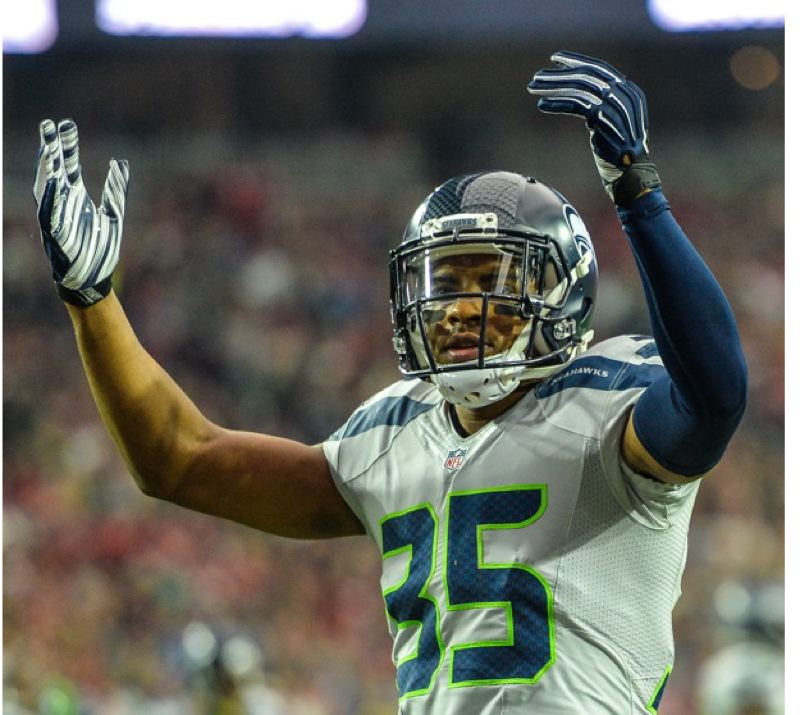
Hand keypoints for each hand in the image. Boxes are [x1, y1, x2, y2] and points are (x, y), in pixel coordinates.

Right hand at [33, 119, 129, 305]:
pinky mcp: (55, 235)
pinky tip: (53, 182)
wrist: (93, 280)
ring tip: (49, 149)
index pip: (68, 165)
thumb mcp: (113, 214)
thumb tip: (120, 162)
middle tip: (49, 124)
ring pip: (47, 189)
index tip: (64, 124)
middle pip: (54, 170)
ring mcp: (57, 218)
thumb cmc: (99, 249)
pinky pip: (50, 214)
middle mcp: (63, 204)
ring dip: (47, 169)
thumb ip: (116, 189)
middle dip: (52, 149)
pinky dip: (50, 198)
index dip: (66, 145)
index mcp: (76, 198)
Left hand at [527, 51, 660, 202]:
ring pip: (579, 87)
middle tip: (537, 76)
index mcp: (629, 91)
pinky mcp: (603, 118)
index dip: (576, 62)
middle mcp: (624, 94)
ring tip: (533, 88)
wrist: (631, 174)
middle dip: (559, 74)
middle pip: (587, 75)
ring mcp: (615, 105)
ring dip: (553, 86)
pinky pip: (576, 104)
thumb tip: (579, 91)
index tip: (555, 59)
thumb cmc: (619, 153)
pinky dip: (557, 103)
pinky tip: (542, 105)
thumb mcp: (614, 122)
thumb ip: (604, 104)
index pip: (600, 69)